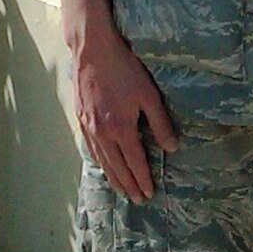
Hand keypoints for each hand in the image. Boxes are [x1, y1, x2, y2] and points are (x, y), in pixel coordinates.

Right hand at [71, 25, 178, 202]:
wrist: (92, 51)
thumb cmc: (124, 69)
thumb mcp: (149, 94)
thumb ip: (160, 123)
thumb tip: (172, 147)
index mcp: (121, 129)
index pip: (135, 162)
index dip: (143, 179)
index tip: (149, 193)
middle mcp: (103, 133)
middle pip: (117, 167)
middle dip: (129, 185)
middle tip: (137, 200)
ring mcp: (89, 127)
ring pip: (102, 160)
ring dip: (113, 178)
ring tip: (121, 191)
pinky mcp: (81, 118)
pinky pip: (91, 148)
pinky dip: (98, 162)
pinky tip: (102, 165)